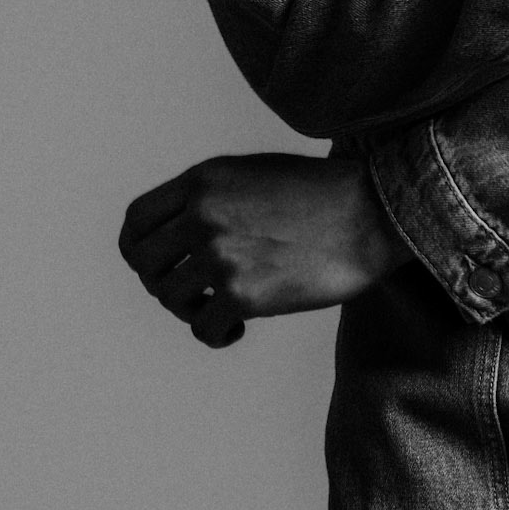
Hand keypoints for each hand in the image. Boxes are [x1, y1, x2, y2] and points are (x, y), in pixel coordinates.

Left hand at [117, 151, 409, 348]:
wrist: (373, 212)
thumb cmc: (322, 193)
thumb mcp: (255, 173)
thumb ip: (213, 196)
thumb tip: (180, 232)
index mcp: (204, 179)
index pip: (136, 220)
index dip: (136, 250)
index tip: (156, 266)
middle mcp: (203, 214)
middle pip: (145, 264)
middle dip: (163, 283)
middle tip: (194, 292)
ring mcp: (220, 254)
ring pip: (170, 298)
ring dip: (191, 310)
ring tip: (220, 309)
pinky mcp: (243, 294)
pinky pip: (202, 329)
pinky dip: (215, 336)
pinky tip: (237, 330)